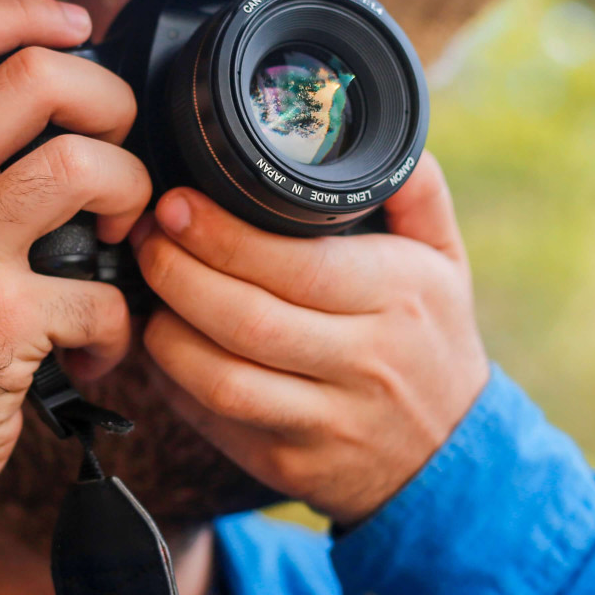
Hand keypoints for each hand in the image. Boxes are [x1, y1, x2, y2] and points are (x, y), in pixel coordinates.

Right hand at [0, 0, 150, 556]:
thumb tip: (51, 131)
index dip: (17, 11)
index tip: (73, 24)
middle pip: (34, 77)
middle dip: (108, 100)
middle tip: (117, 149)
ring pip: (80, 164)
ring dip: (130, 195)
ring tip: (122, 238)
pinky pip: (102, 292)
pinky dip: (121, 327)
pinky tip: (99, 351)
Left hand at [131, 153, 488, 525]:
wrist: (448, 455)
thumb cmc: (431, 338)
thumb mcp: (444, 260)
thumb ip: (414, 191)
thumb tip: (381, 131)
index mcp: (398, 296)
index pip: (297, 265)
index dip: (223, 236)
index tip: (177, 205)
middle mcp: (366, 361)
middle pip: (249, 320)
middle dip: (179, 273)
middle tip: (146, 238)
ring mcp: (328, 420)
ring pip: (224, 379)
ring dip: (167, 333)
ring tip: (148, 292)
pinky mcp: (291, 463)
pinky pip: (217, 420)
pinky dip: (176, 382)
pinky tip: (164, 345)